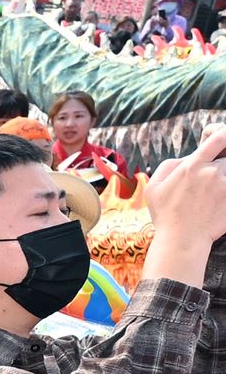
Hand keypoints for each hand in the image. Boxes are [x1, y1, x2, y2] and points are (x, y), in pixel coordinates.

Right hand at [139, 128, 225, 282]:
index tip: (220, 138)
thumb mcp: (154, 186)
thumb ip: (171, 165)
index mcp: (192, 166)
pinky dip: (224, 193)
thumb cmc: (166, 214)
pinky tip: (215, 202)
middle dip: (220, 163)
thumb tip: (189, 158)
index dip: (223, 133)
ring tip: (210, 194)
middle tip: (209, 178)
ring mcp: (225, 187)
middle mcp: (211, 173)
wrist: (181, 240)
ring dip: (222, 179)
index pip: (219, 137)